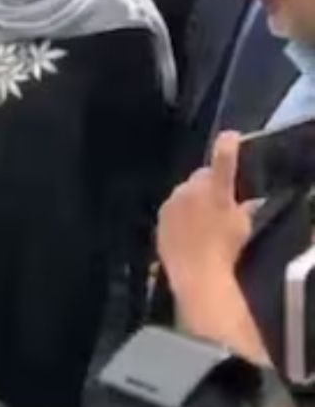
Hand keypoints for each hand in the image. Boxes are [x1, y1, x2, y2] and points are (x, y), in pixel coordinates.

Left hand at [157, 132, 252, 289]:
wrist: (195, 271)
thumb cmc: (226, 248)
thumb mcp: (243, 225)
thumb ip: (243, 208)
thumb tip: (245, 203)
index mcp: (215, 188)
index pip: (222, 159)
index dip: (227, 145)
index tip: (229, 135)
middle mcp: (189, 189)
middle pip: (200, 177)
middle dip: (209, 184)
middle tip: (219, 203)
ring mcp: (171, 202)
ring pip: (184, 193)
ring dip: (192, 199)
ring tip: (202, 222)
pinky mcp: (160, 216)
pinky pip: (173, 208)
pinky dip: (180, 213)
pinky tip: (188, 231)